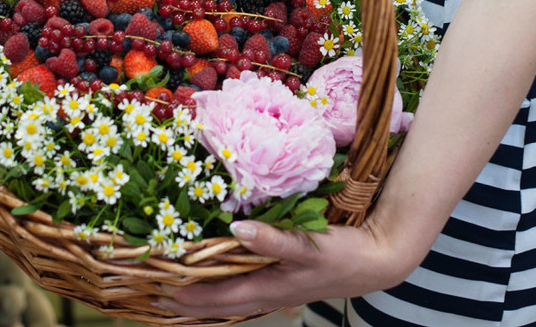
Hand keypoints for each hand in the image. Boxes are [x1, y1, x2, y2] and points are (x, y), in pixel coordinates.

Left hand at [158, 218, 407, 319]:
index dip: (191, 295)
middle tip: (158, 296)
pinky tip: (220, 281)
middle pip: (222, 304)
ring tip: (179, 294)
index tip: (162, 291)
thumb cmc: (344, 255)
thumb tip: (237, 231)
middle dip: (190, 303)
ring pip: (233, 298)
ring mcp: (278, 289)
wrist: (377, 260)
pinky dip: (226, 288)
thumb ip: (273, 240)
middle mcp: (270, 293)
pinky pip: (246, 289)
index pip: (221, 297)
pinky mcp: (286, 280)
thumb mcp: (309, 246)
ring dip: (206, 298)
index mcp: (270, 287)